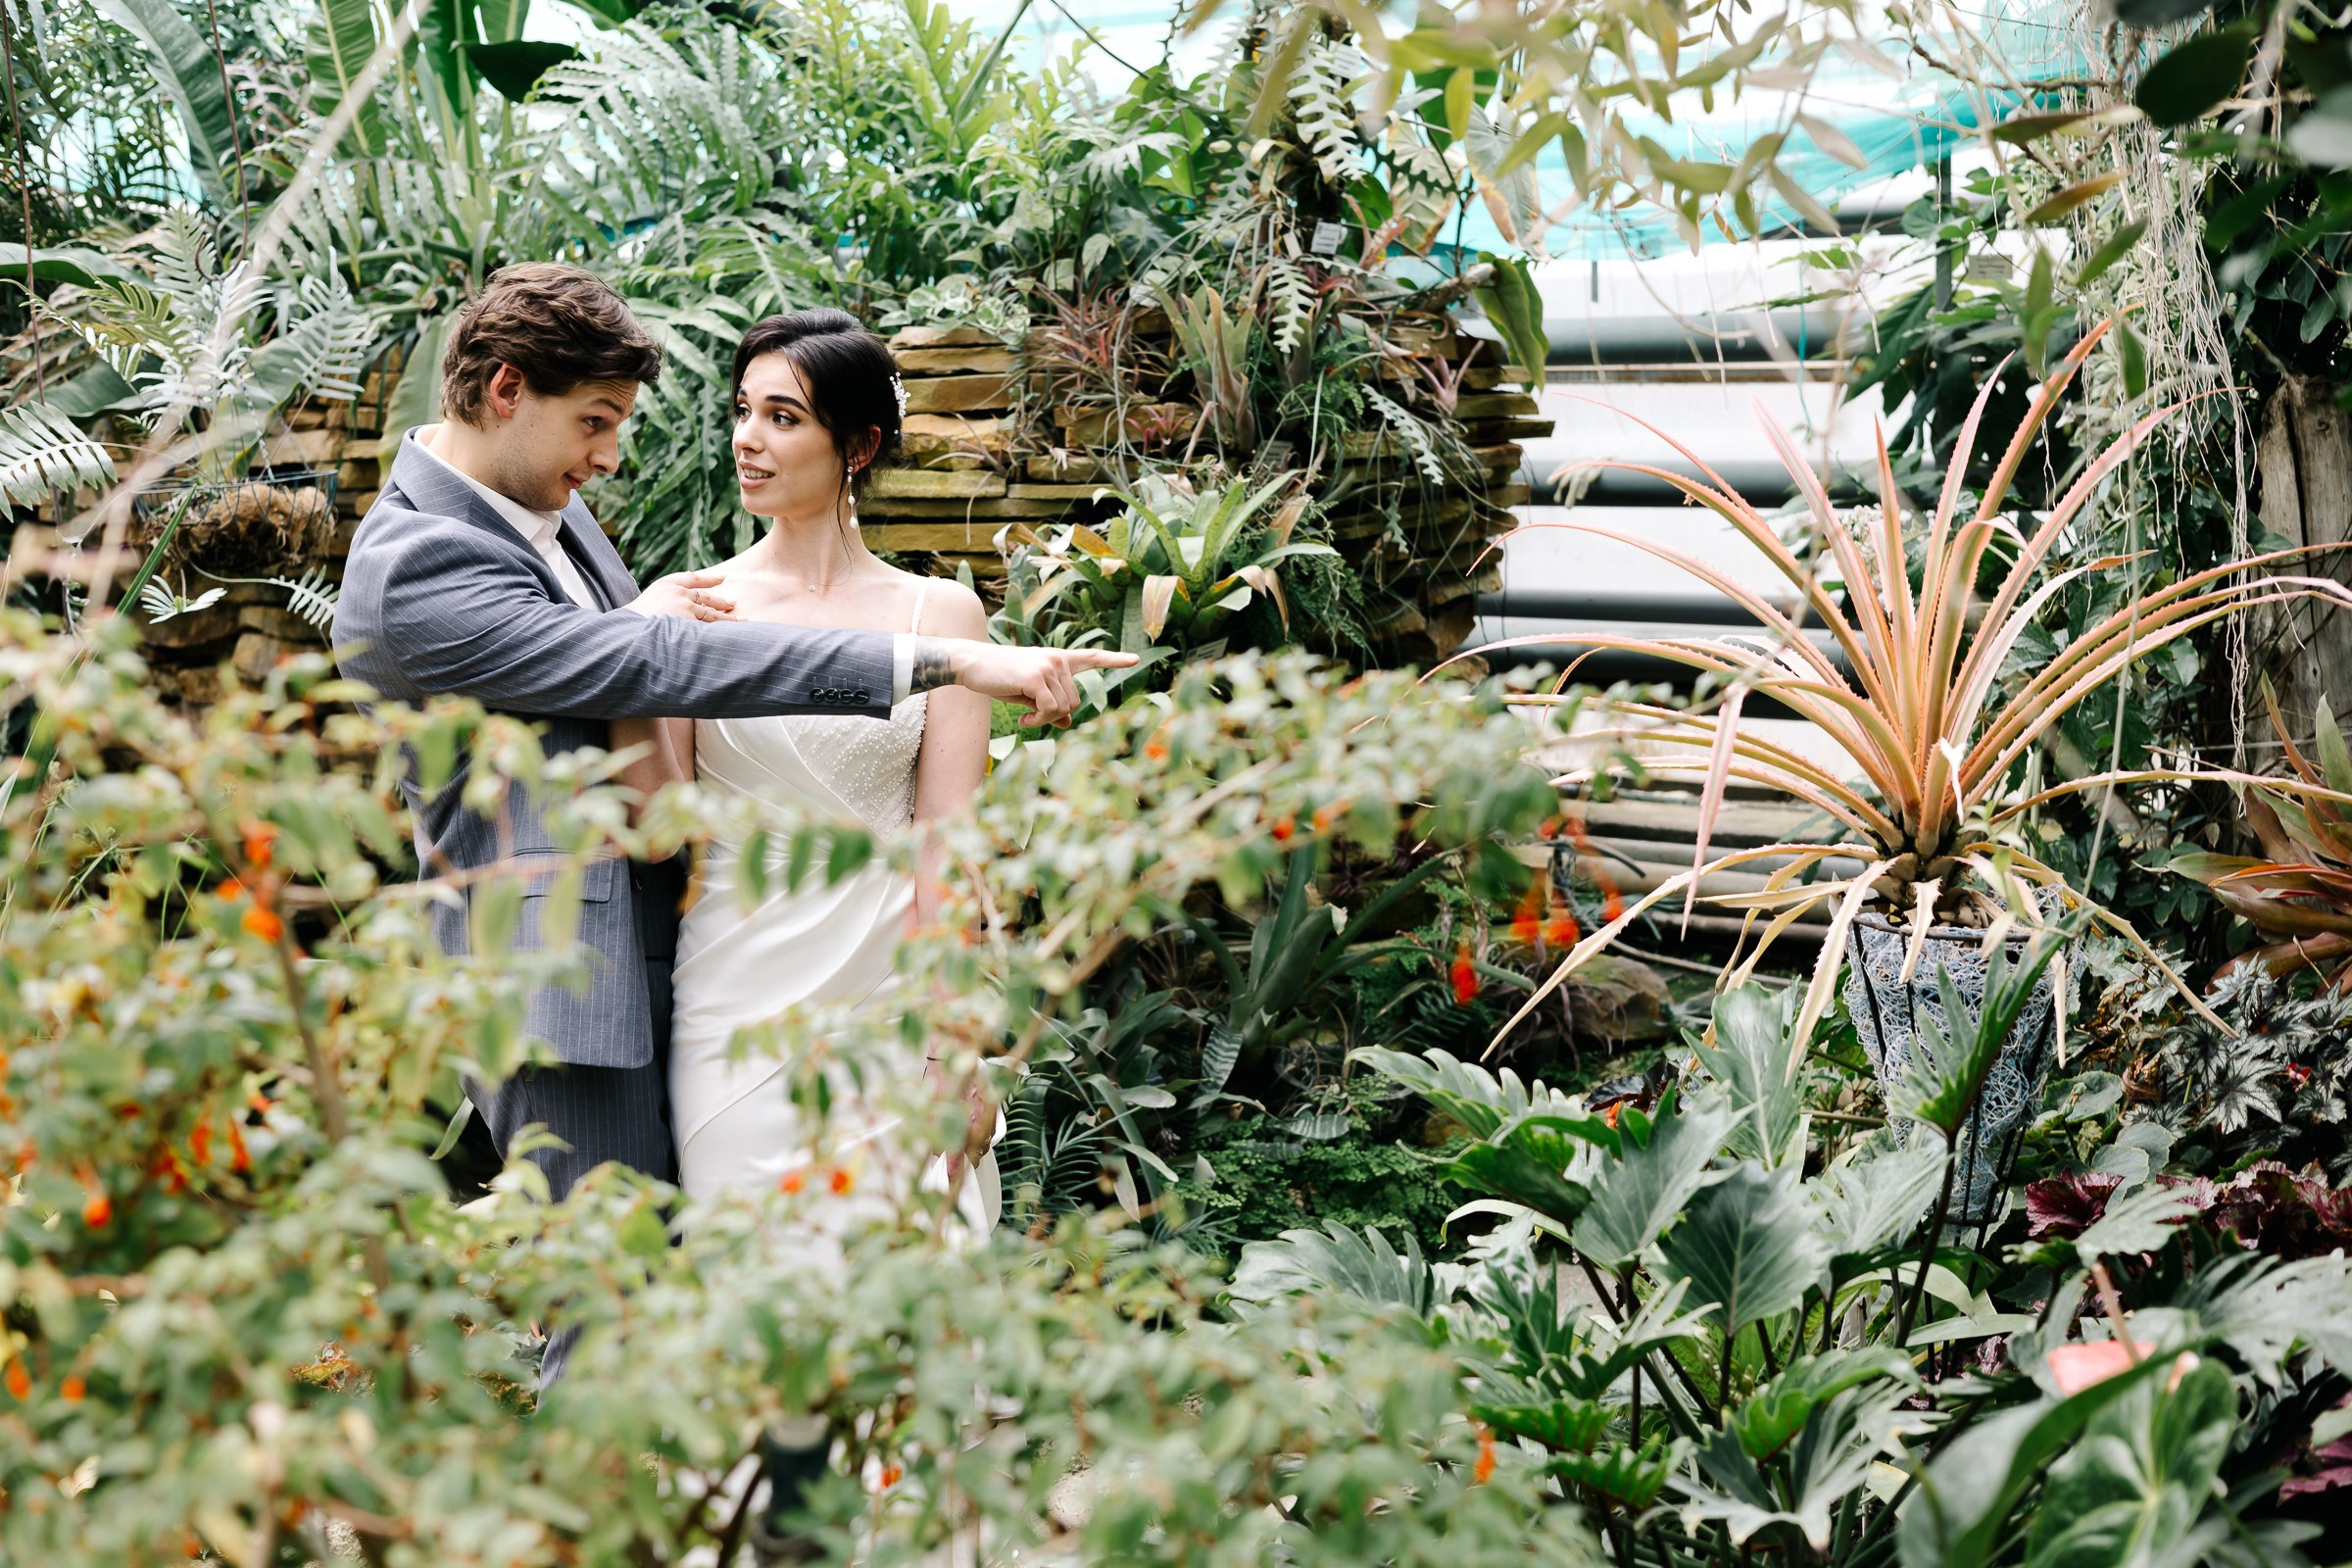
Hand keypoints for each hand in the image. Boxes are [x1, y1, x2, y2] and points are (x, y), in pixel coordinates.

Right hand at [625, 570, 735, 622]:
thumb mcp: (648, 599)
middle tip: (733, 603)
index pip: (693, 578)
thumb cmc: (634, 620)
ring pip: (711, 615)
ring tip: (741, 621)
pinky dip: (720, 632)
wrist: (627, 631)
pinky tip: (732, 635)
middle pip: (707, 597)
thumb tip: (685, 590)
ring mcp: (686, 608)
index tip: (722, 577)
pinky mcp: (691, 624)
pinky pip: (709, 629)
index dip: (709, 578)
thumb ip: (665, 595)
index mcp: (667, 584)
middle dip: (722, 601)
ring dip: (727, 619)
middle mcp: (679, 593)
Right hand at [936, 641, 1139, 726]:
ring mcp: (1048, 666)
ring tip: (1026, 716)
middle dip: (1055, 715)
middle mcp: (1057, 659)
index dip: (1114, 660)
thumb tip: (1068, 721)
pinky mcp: (1036, 676)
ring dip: (1044, 719)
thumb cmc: (1001, 678)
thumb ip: (1050, 703)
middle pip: (1074, 701)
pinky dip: (1038, 720)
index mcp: (1058, 660)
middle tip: (1033, 717)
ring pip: (1063, 707)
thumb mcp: (1029, 693)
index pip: (1091, 658)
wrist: (973, 665)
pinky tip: (1024, 719)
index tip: (1135, 660)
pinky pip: (1050, 709)